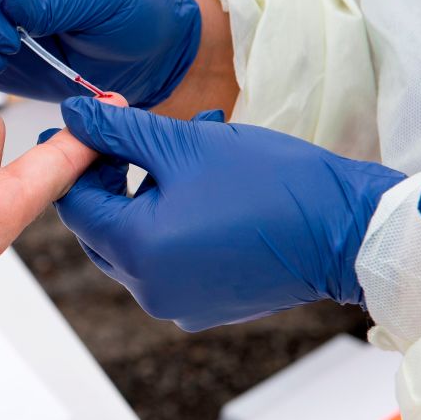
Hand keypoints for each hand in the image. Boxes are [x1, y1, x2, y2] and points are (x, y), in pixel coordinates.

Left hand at [49, 99, 408, 330]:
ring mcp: (178, 302)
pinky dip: (172, 220)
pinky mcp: (205, 304)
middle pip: (101, 226)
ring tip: (185, 144)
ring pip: (134, 240)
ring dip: (148, 191)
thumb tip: (72, 115)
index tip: (89, 126)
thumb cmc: (270, 183)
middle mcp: (149, 289)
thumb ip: (118, 130)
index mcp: (137, 251)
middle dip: (112, 175)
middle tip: (135, 132)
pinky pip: (166, 258)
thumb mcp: (184, 144)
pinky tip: (203, 183)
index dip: (77, 159)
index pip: (76, 204)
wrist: (349, 232)